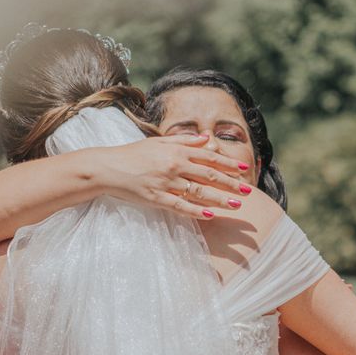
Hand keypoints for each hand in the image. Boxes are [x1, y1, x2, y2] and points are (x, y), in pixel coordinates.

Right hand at [98, 134, 252, 218]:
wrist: (108, 167)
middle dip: (230, 183)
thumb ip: (183, 141)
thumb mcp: (158, 142)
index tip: (243, 169)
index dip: (227, 164)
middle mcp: (174, 166)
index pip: (208, 157)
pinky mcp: (156, 198)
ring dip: (219, 199)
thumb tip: (206, 139)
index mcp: (176, 152)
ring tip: (236, 205)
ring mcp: (165, 183)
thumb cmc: (133, 154)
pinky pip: (180, 206)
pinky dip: (195, 211)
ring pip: (198, 192)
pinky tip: (210, 215)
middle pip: (208, 175)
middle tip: (247, 191)